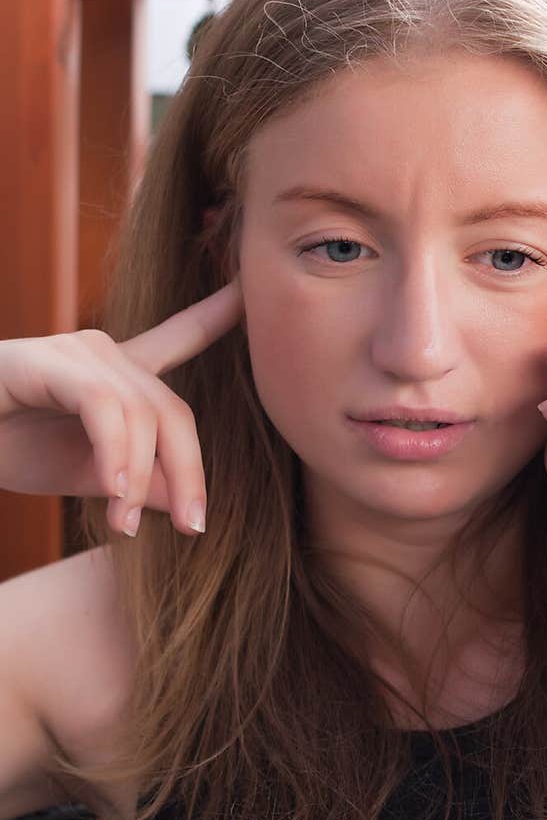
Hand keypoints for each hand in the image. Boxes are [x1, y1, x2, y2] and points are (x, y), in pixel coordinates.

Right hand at [0, 280, 244, 536]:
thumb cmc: (8, 451)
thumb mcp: (89, 478)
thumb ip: (141, 485)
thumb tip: (187, 504)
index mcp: (115, 374)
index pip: (178, 341)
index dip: (216, 316)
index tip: (249, 292)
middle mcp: (102, 352)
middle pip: (174, 411)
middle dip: (191, 473)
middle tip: (192, 528)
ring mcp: (75, 350)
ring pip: (143, 415)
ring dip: (140, 478)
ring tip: (124, 525)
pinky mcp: (45, 360)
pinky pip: (104, 407)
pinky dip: (115, 455)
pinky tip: (112, 494)